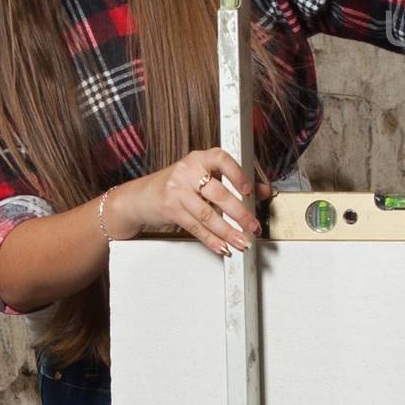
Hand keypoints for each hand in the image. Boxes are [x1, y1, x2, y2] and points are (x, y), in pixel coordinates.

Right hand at [114, 148, 263, 257]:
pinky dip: (211, 239)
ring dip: (227, 232)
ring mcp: (176, 190)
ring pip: (207, 214)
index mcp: (199, 158)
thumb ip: (235, 181)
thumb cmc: (178, 184)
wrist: (141, 197)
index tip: (250, 190)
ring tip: (242, 241)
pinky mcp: (170, 209)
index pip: (221, 159)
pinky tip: (223, 246)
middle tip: (253, 226)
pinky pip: (195, 227)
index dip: (237, 174)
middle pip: (218, 194)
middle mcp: (187, 171)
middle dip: (239, 214)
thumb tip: (264, 190)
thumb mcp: (204, 176)